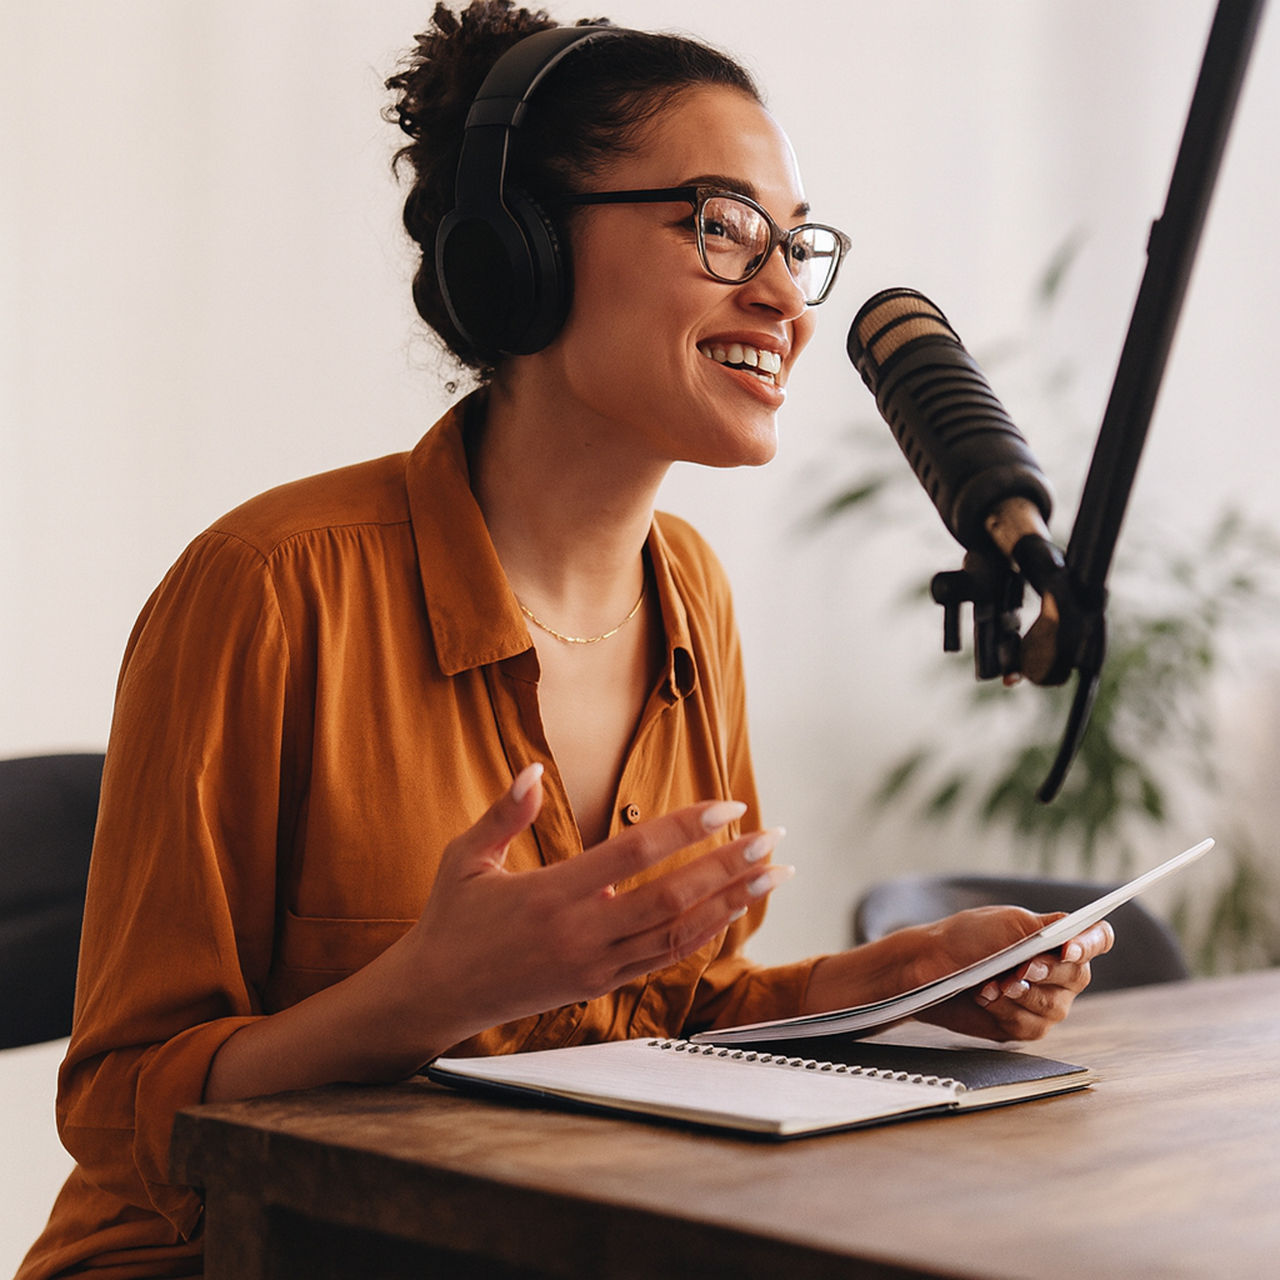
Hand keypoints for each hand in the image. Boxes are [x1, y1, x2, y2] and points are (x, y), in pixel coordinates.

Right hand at [403, 763, 792, 1051]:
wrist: (435, 997)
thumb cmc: (450, 921)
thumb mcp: (463, 858)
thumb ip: (503, 814)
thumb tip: (532, 769)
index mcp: (550, 893)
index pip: (635, 853)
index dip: (686, 827)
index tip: (727, 805)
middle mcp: (581, 933)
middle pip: (673, 897)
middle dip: (728, 866)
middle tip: (771, 838)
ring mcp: (594, 965)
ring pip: (679, 934)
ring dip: (731, 902)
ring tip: (772, 875)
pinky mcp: (598, 987)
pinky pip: (662, 959)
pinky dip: (703, 935)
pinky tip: (730, 912)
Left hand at [911, 906, 1114, 1040]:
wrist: (929, 966)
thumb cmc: (966, 938)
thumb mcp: (1005, 922)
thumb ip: (1043, 927)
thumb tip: (1074, 932)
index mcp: (1058, 938)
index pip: (1097, 938)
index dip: (1090, 945)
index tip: (1067, 949)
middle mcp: (1059, 972)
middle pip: (1078, 975)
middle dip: (1046, 972)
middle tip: (1019, 968)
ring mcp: (1045, 1001)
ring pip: (1054, 1006)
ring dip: (1019, 994)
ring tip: (990, 984)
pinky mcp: (1024, 1025)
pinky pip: (1031, 1026)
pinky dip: (1006, 1011)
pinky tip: (985, 998)